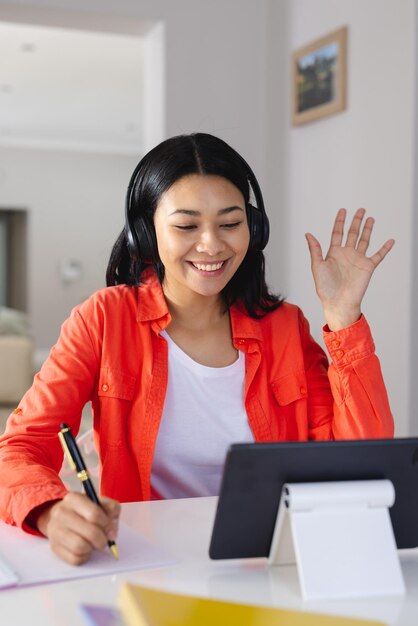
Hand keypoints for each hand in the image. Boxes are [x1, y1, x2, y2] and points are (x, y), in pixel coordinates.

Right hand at [35, 492, 119, 564]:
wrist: (61, 516)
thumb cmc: (84, 510)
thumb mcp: (99, 502)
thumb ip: (111, 510)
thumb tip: (112, 532)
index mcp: (74, 498)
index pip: (94, 514)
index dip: (107, 524)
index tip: (110, 529)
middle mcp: (61, 513)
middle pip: (90, 532)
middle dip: (102, 539)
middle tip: (105, 540)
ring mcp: (56, 531)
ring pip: (80, 547)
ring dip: (92, 548)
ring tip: (94, 544)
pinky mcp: (54, 547)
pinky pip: (74, 559)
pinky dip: (84, 556)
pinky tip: (85, 549)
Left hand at [305, 208, 394, 330]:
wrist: (338, 302)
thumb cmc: (326, 288)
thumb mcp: (317, 266)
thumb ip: (315, 249)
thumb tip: (308, 234)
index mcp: (334, 253)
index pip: (337, 233)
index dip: (340, 221)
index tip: (343, 210)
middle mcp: (347, 254)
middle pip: (352, 233)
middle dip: (356, 221)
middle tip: (361, 210)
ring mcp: (358, 260)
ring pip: (364, 240)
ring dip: (368, 229)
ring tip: (371, 218)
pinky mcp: (368, 267)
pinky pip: (378, 255)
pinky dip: (385, 248)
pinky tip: (390, 241)